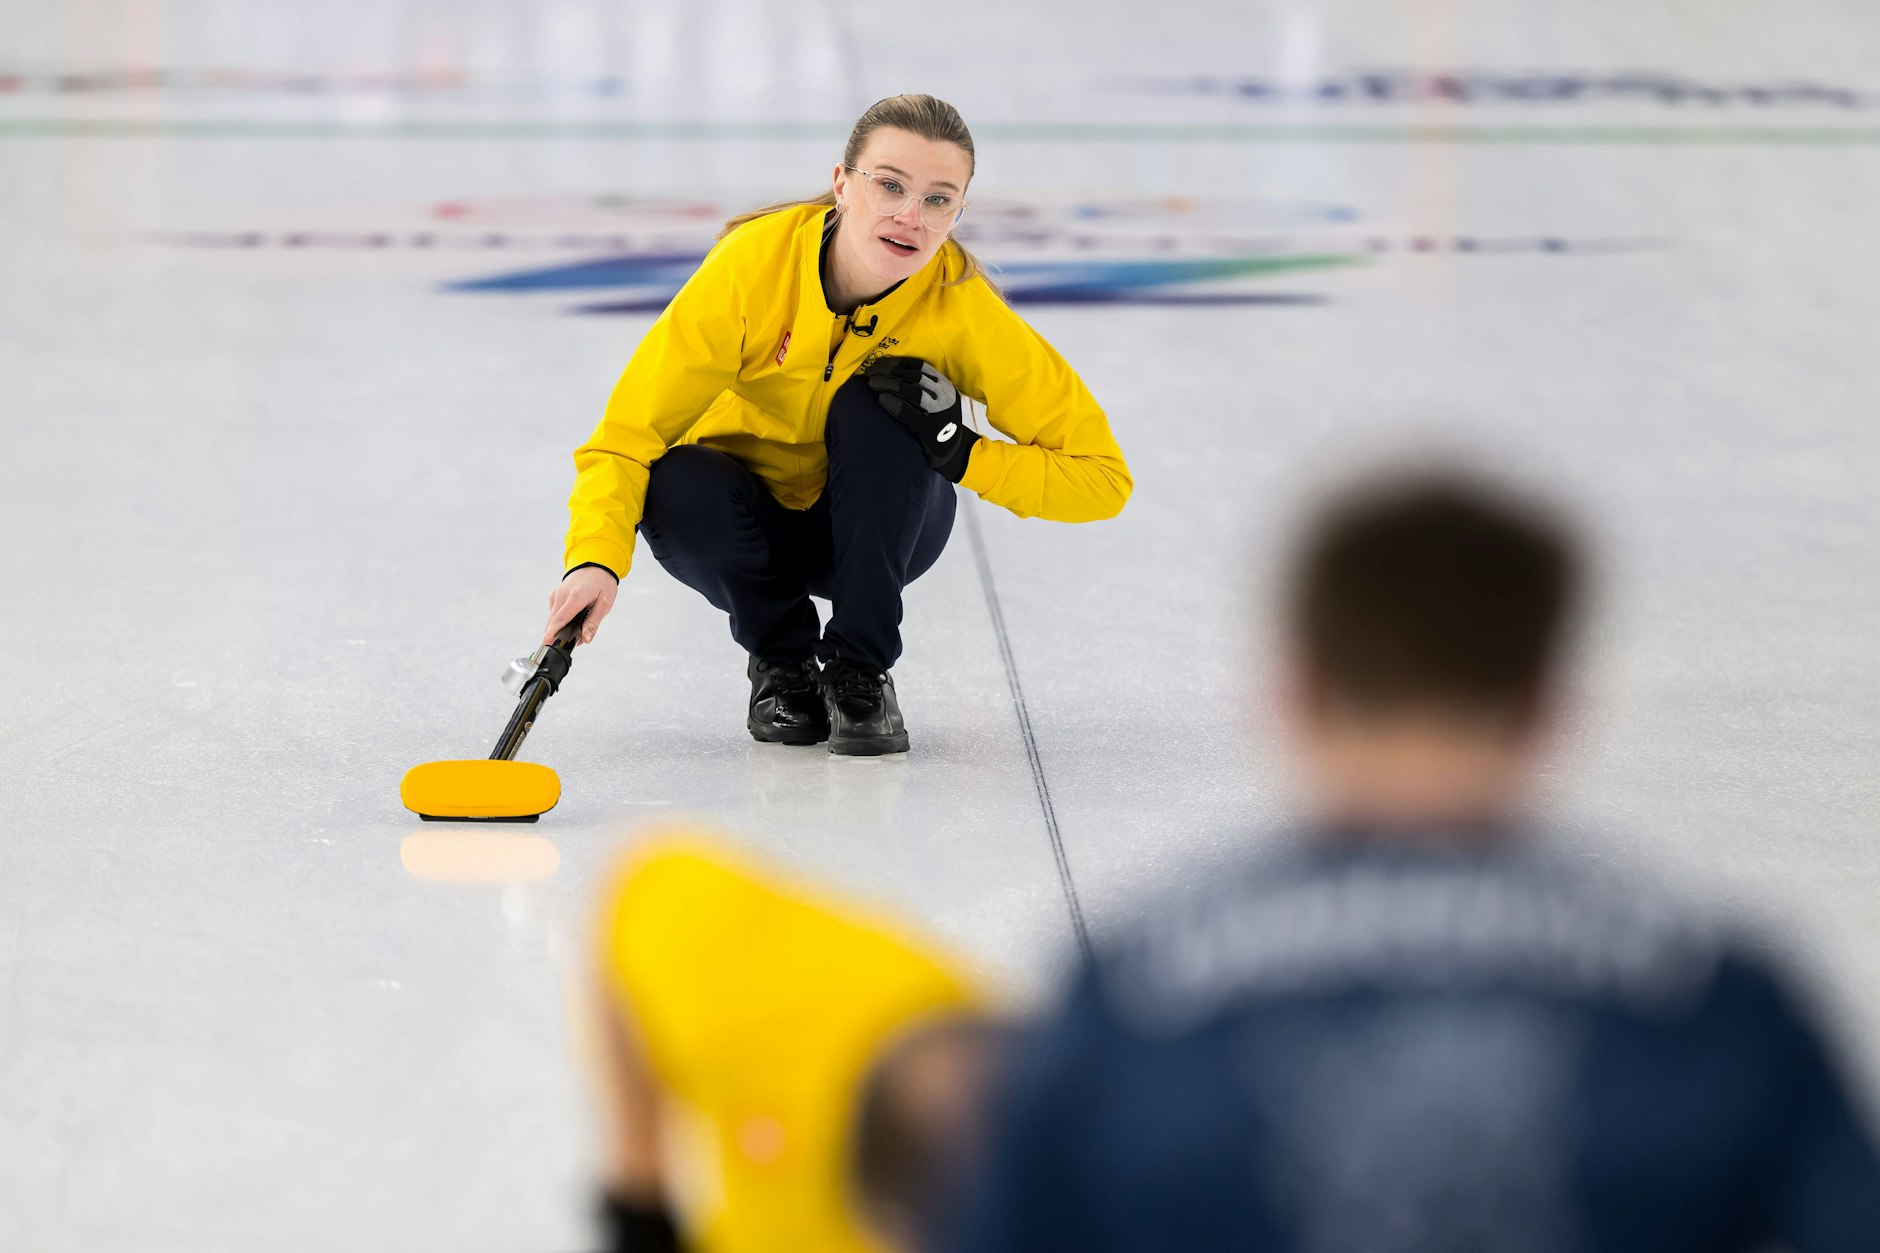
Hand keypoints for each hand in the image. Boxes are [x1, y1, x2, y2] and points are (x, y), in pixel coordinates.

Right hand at [545, 564, 617, 645]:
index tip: (547, 643)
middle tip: (568, 644)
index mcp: (576, 596)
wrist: (596, 566)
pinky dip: (560, 619)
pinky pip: (554, 612)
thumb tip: (586, 639)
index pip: (561, 618)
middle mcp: (563, 594)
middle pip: (553, 620)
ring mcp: (557, 593)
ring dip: (559, 627)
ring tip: (575, 630)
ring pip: (552, 617)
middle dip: (557, 635)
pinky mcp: (554, 594)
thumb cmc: (602, 584)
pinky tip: (572, 619)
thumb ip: (593, 623)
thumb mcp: (605, 604)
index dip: (552, 632)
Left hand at [866, 356, 979, 482]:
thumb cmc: (939, 421)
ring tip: (872, 383)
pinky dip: (895, 405)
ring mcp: (938, 412)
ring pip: (913, 392)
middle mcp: (943, 396)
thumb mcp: (938, 398)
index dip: (897, 363)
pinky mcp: (930, 431)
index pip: (919, 366)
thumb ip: (922, 386)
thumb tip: (888, 371)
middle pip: (914, 376)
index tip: (878, 363)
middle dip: (889, 372)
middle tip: (870, 373)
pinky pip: (911, 415)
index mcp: (944, 385)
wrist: (953, 450)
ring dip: (890, 384)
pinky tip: (882, 399)